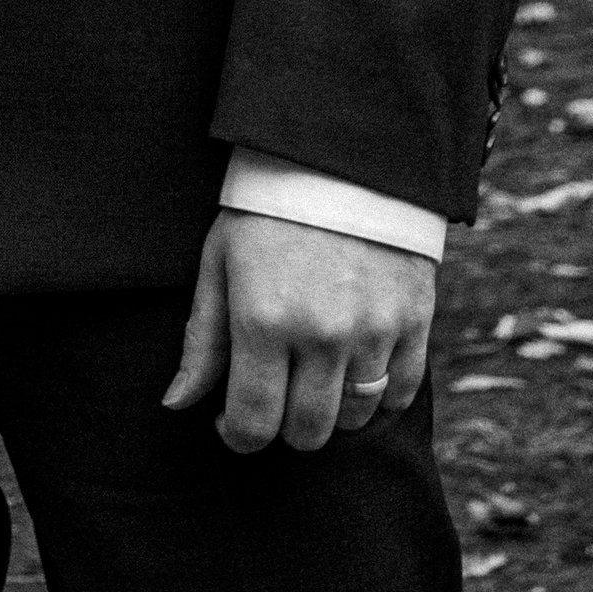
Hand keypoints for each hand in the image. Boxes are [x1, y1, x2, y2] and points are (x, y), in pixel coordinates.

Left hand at [163, 210, 435, 454]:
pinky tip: (355, 379)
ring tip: (311, 379)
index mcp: (263, 320)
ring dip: (330, 413)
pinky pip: (400, 394)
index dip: (238, 435)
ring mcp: (374, 331)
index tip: (231, 420)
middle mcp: (322, 335)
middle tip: (272, 397)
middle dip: (282, 428)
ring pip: (354, 419)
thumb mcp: (219, 263)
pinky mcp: (415, 321)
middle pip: (306, 431)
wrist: (341, 157)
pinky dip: (379, 401)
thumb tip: (177, 405)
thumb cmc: (265, 211)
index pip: (254, 423)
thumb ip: (202, 341)